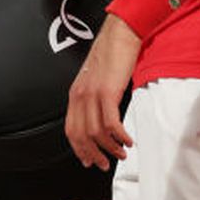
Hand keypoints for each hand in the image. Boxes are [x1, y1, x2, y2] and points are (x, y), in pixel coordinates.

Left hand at [65, 14, 138, 170]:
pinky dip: (120, 136)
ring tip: (122, 153)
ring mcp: (92, 94)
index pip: (71, 130)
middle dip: (94, 154)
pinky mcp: (108, 92)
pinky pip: (110, 123)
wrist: (120, 34)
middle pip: (81, 135)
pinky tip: (128, 140)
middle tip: (105, 164)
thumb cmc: (112, 54)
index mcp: (75, 94)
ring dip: (110, 148)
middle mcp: (80, 96)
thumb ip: (94, 98)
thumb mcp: (97, 79)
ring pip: (96, 133)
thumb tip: (100, 117)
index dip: (79, 149)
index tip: (89, 160)